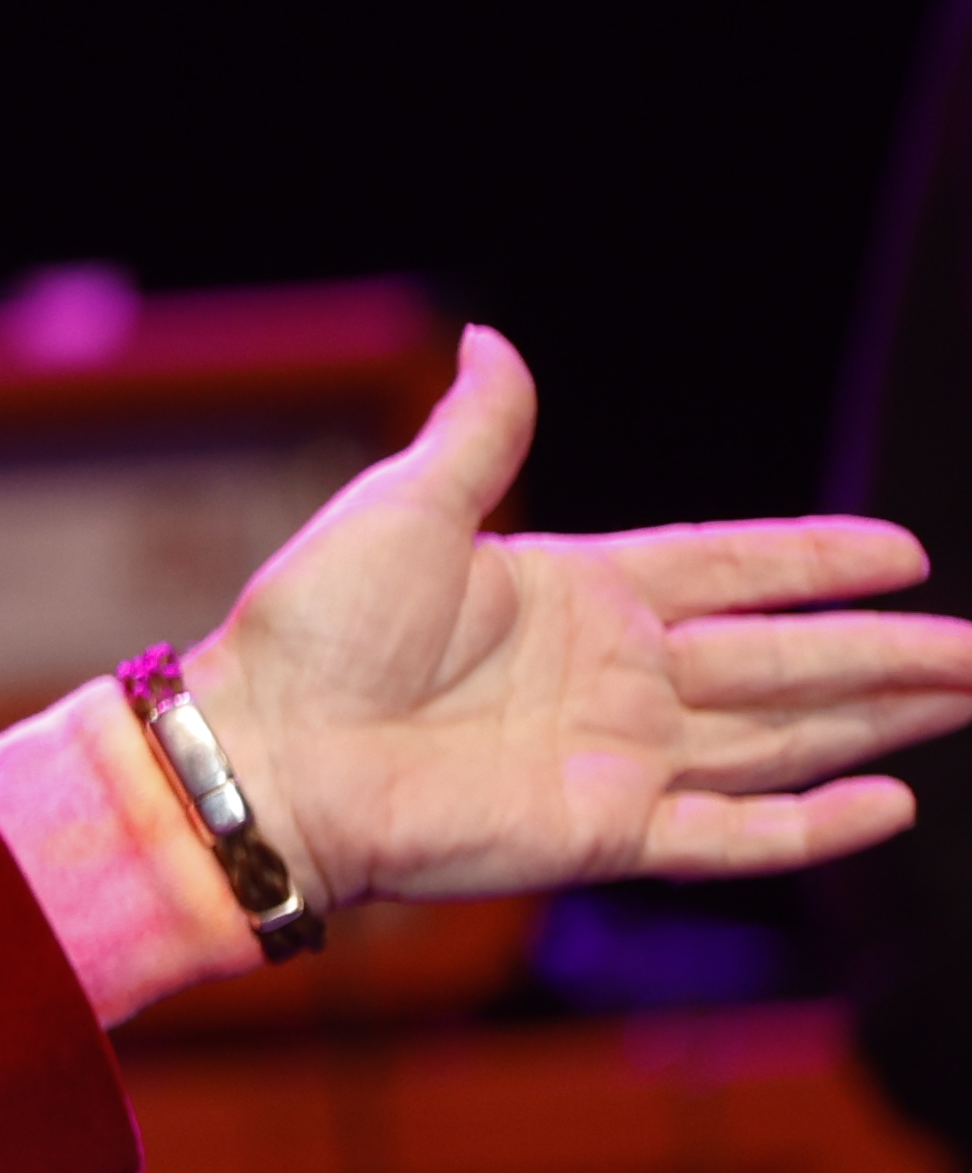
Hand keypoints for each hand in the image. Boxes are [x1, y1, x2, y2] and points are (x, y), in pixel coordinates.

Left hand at [0, 323, 971, 1019]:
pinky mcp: (610, 831)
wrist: (270, 745)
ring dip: (876, 721)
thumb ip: (478, 437)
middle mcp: (617, 674)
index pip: (728, 569)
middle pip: (784, 658)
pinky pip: (736, 832)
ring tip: (967, 698)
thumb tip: (494, 339)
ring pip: (784, 737)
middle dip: (887, 651)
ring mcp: (621, 757)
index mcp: (575, 591)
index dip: (813, 562)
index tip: (904, 552)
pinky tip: (892, 807)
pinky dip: (814, 825)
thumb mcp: (405, 506)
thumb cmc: (317, 626)